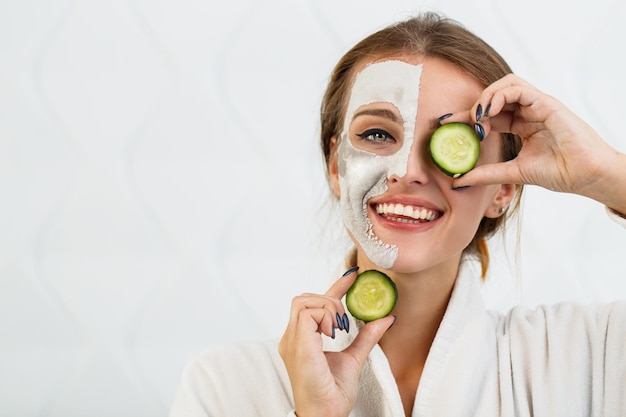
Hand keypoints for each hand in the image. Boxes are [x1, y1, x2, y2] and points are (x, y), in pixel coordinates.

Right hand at [278, 269, 394, 416]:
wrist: (325, 415)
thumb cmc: (332, 394)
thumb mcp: (354, 358)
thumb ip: (366, 337)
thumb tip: (385, 318)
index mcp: (301, 340)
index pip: (314, 304)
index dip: (334, 287)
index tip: (352, 275)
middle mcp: (292, 338)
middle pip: (303, 297)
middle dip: (329, 300)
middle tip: (345, 323)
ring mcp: (292, 340)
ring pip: (303, 300)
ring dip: (328, 308)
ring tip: (339, 330)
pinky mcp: (298, 344)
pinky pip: (308, 312)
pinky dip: (325, 316)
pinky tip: (334, 333)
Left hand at [448, 74, 625, 206]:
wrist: (586, 175)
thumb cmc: (559, 172)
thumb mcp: (513, 172)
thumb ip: (486, 174)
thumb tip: (458, 181)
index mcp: (520, 126)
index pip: (488, 116)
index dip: (465, 118)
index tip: (443, 125)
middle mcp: (527, 112)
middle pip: (493, 98)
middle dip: (470, 107)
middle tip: (455, 124)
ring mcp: (537, 105)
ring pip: (505, 85)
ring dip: (485, 98)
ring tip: (476, 119)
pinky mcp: (546, 102)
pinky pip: (518, 88)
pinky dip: (499, 95)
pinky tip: (488, 113)